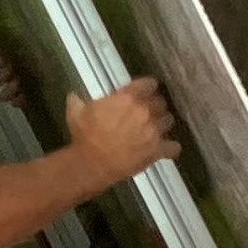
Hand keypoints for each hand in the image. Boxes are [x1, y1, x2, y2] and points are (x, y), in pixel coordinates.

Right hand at [63, 79, 177, 192]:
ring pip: (169, 120)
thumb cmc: (84, 135)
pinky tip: (165, 148)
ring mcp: (153, 131)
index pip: (149, 84)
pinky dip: (170, 148)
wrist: (91, 163)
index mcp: (128, 97)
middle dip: (155, 106)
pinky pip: (174, 147)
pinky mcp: (157, 150)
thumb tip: (73, 96)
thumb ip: (78, 101)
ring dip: (163, 123)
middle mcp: (145, 111)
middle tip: (147, 113)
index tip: (145, 91)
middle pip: (161, 102)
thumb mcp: (76, 112)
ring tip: (155, 129)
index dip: (148, 87)